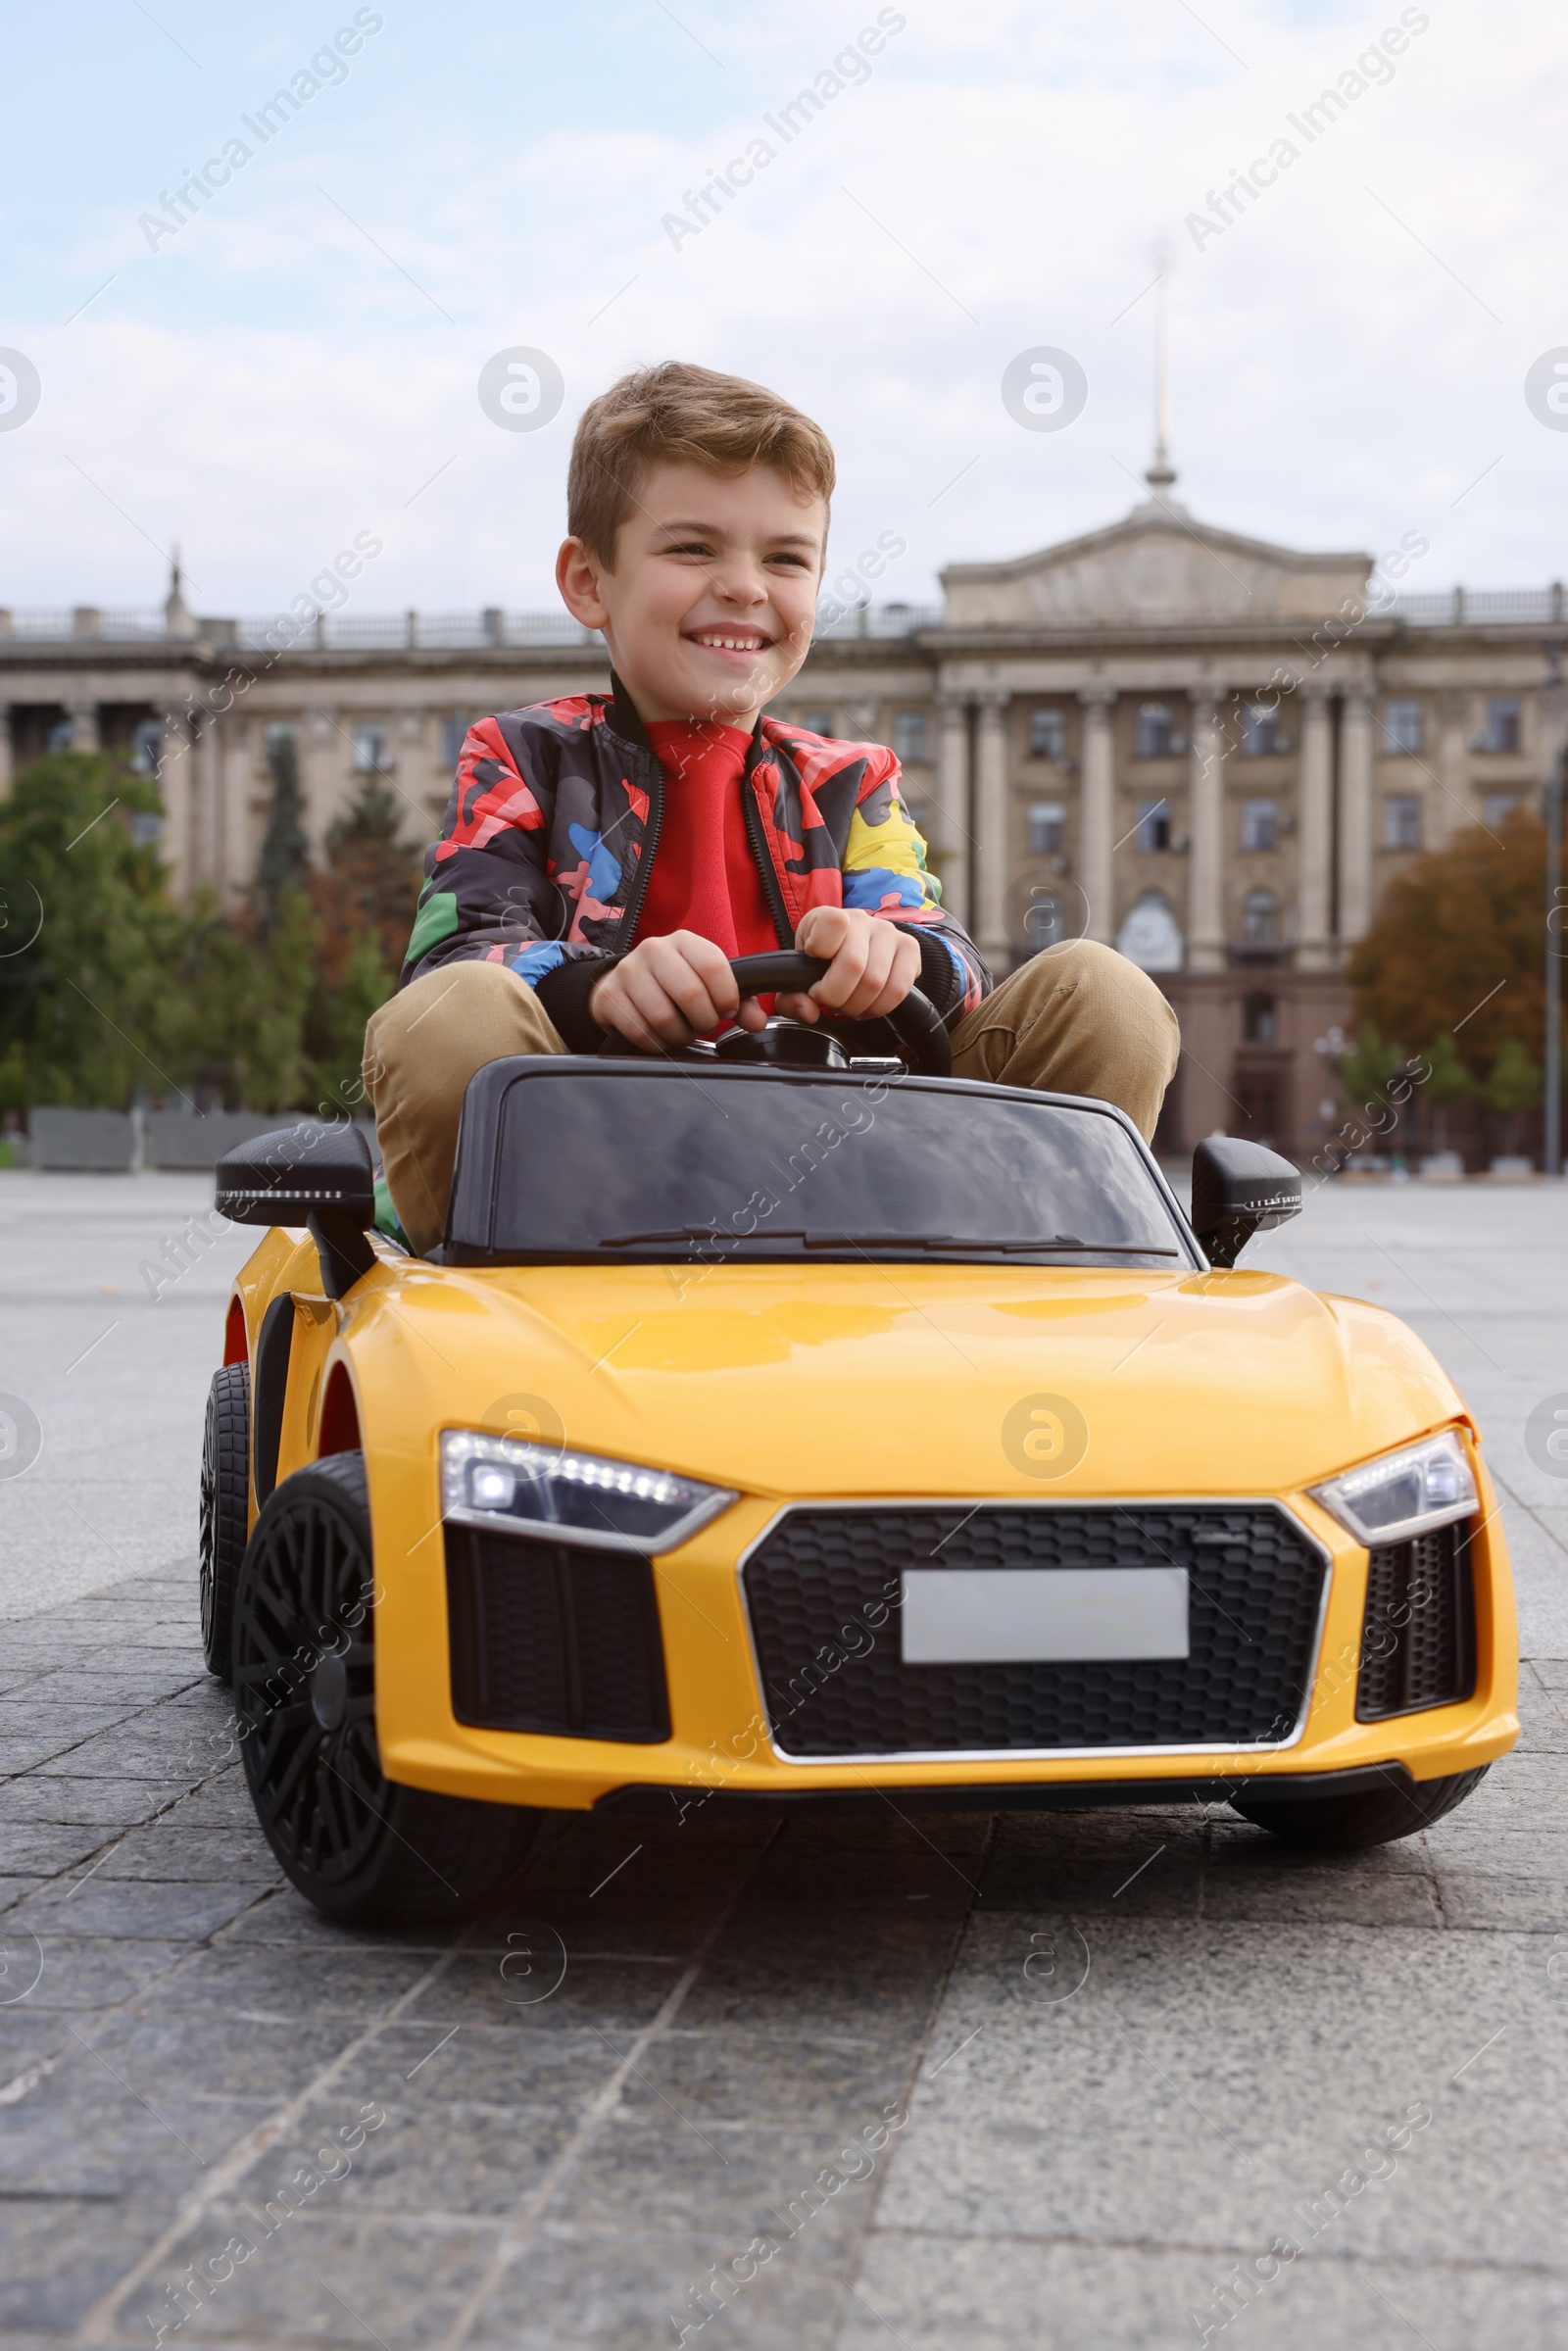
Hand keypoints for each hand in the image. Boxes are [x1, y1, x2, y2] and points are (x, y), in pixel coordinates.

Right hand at [587, 931, 769, 1051]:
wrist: (621, 983)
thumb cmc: (672, 983)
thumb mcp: (704, 983)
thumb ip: (738, 1002)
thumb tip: (757, 1022)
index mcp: (683, 941)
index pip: (713, 965)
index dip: (726, 996)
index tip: (727, 1010)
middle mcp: (653, 950)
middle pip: (690, 994)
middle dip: (704, 1020)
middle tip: (704, 1024)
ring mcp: (628, 972)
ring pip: (664, 1018)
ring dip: (681, 1035)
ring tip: (683, 1031)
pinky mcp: (609, 997)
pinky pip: (641, 1032)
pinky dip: (658, 1043)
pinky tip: (662, 1036)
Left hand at [778, 906, 921, 1024]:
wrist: (851, 951)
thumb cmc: (821, 964)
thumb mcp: (798, 977)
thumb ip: (791, 997)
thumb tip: (808, 1011)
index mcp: (826, 916)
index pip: (831, 924)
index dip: (819, 955)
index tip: (813, 976)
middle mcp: (861, 919)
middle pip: (853, 965)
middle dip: (837, 997)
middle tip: (831, 1002)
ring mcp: (889, 932)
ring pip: (876, 982)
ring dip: (858, 1006)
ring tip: (849, 1004)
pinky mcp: (910, 949)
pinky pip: (899, 989)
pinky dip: (880, 1008)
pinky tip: (868, 1005)